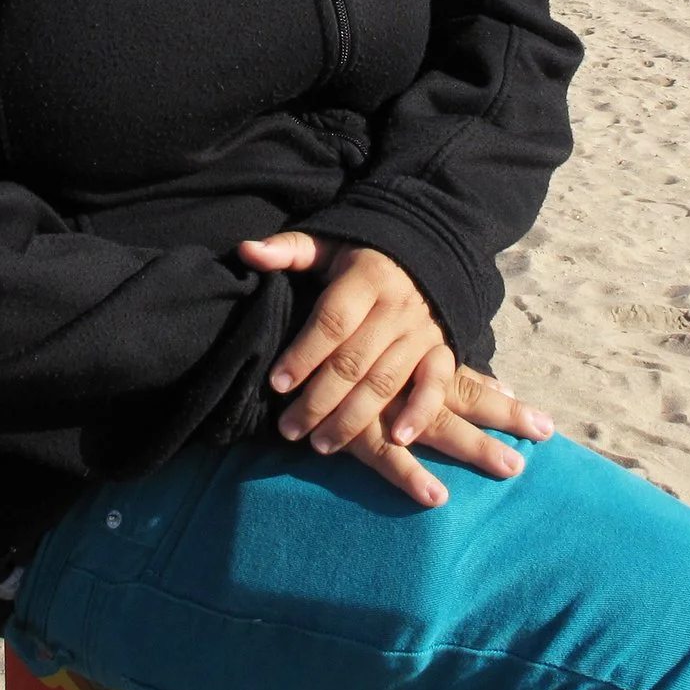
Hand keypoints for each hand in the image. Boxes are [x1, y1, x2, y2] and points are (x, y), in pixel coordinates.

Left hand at [237, 232, 447, 454]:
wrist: (426, 253)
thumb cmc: (361, 257)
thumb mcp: (328, 244)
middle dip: (318, 400)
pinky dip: (421, 412)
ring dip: (353, 418)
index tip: (276, 384)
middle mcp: (397, 306)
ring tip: (321, 444)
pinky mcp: (442, 349)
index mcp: (366, 277)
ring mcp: (422, 331)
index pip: (332, 322)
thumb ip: (289, 250)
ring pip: (386, 381)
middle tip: (288, 429)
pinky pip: (436, 383)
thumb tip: (246, 251)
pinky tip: (398, 439)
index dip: (303, 355)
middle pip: (354, 361)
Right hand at [347, 359, 555, 508]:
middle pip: (462, 399)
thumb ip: (432, 367)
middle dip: (504, 420)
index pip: (465, 381)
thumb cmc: (332, 343)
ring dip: (474, 446)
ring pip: (435, 427)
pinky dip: (410, 476)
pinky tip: (436, 497)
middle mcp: (403, 377)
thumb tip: (492, 388)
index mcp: (411, 357)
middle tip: (544, 433)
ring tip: (511, 467)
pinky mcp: (349, 428)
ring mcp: (379, 403)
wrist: (276, 341)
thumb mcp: (376, 343)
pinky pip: (384, 455)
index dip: (502, 401)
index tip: (541, 423)